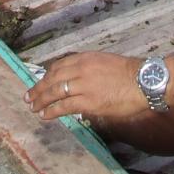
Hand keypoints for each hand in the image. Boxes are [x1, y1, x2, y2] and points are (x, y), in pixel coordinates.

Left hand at [24, 52, 146, 121]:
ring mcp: (83, 85)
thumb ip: (91, 70)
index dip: (47, 75)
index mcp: (86, 58)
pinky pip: (64, 106)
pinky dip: (52, 110)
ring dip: (41, 100)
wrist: (144, 81)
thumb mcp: (106, 63)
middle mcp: (81, 69)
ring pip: (55, 92)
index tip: (40, 81)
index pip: (59, 65)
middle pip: (52, 78)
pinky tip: (45, 115)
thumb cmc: (130, 74)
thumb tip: (80, 82)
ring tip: (33, 107)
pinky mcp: (88, 101)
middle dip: (39, 88)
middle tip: (29, 96)